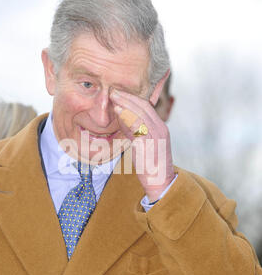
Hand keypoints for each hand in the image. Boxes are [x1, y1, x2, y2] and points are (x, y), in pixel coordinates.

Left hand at [110, 70, 174, 202]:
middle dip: (127, 97)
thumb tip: (121, 117)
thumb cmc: (150, 165)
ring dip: (125, 103)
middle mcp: (160, 129)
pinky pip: (137, 126)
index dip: (132, 97)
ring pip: (141, 113)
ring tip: (113, 97)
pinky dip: (127, 117)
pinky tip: (118, 112)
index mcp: (160, 127)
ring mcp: (156, 136)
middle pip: (144, 106)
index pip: (147, 106)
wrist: (160, 183)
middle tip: (113, 91)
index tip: (119, 92)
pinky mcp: (149, 144)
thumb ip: (134, 130)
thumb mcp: (142, 144)